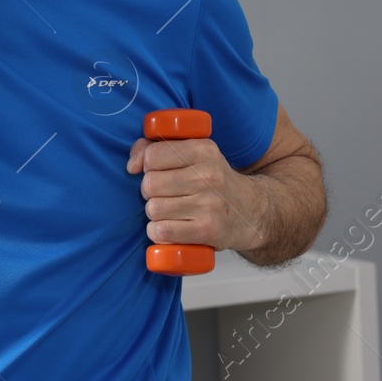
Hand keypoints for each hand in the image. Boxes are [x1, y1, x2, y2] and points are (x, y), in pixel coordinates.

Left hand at [125, 135, 266, 253]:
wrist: (250, 212)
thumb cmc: (213, 181)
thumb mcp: (193, 154)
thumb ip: (155, 148)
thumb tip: (132, 165)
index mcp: (203, 150)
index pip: (152, 156)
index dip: (146, 166)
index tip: (155, 172)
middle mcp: (208, 175)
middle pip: (150, 184)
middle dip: (149, 192)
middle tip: (164, 195)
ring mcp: (209, 203)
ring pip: (153, 208)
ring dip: (154, 214)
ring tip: (169, 212)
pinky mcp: (208, 230)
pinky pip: (163, 231)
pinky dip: (157, 232)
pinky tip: (165, 229)